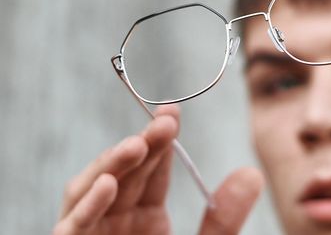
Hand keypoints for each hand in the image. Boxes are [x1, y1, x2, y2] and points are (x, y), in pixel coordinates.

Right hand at [54, 105, 263, 234]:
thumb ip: (224, 219)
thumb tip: (251, 173)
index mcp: (145, 219)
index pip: (151, 172)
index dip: (161, 142)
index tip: (173, 113)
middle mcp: (115, 222)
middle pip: (124, 174)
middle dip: (142, 145)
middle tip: (165, 122)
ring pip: (91, 191)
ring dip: (113, 165)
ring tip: (139, 144)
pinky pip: (73, 228)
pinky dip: (87, 205)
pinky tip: (109, 182)